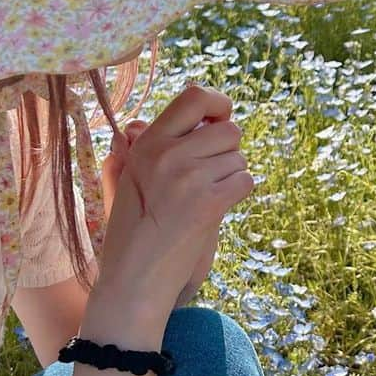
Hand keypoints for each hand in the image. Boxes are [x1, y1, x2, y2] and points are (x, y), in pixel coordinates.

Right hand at [94, 86, 252, 323]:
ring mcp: (189, 177)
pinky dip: (237, 195)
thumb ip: (150, 145)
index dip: (218, 103)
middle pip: (229, 130)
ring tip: (204, 198)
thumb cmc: (132, 232)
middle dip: (229, 151)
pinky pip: (245, 181)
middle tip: (211, 174)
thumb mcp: (129, 179)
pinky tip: (215, 210)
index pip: (195, 96)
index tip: (220, 118)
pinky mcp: (208, 203)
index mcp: (147, 144)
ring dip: (231, 176)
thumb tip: (173, 120)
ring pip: (239, 158)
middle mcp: (168, 154)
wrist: (134, 279)